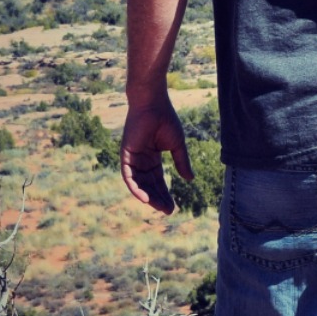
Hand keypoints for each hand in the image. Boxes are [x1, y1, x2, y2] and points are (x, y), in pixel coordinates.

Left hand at [119, 93, 192, 214]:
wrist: (153, 105)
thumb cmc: (166, 120)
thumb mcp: (177, 146)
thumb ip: (182, 162)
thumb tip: (190, 179)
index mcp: (152, 157)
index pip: (158, 180)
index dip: (165, 193)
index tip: (173, 207)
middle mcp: (141, 160)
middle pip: (149, 184)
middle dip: (158, 198)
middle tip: (168, 210)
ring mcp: (132, 158)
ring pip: (138, 183)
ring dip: (147, 196)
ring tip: (159, 207)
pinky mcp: (125, 155)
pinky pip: (128, 176)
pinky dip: (135, 187)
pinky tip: (144, 197)